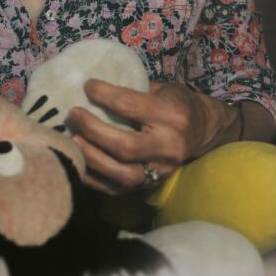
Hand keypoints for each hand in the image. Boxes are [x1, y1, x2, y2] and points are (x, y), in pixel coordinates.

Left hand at [64, 79, 239, 194]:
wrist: (203, 131)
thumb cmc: (176, 104)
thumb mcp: (162, 89)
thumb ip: (132, 90)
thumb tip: (91, 87)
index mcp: (173, 116)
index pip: (131, 107)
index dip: (104, 95)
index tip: (87, 86)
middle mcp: (169, 147)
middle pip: (125, 146)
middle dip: (93, 130)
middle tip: (73, 115)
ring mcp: (160, 172)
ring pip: (121, 174)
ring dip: (91, 157)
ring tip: (72, 139)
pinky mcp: (149, 187)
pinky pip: (115, 190)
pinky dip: (92, 177)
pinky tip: (77, 160)